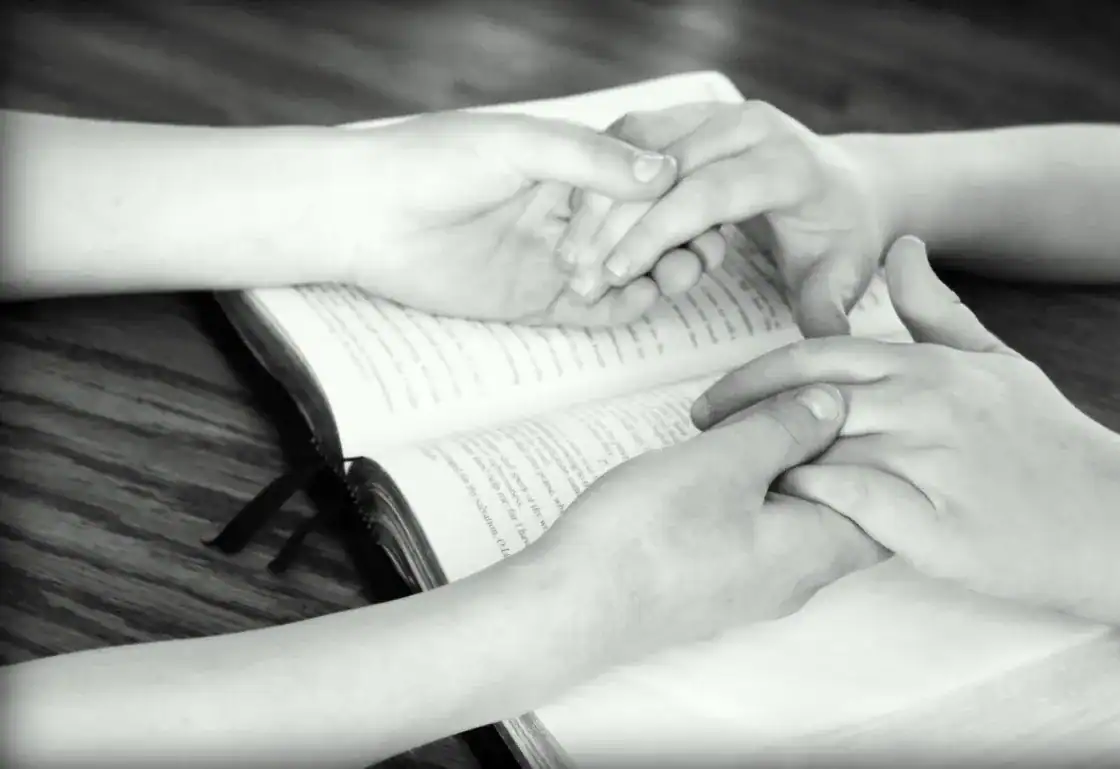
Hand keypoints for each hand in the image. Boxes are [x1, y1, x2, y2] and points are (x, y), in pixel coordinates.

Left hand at [337, 111, 678, 324]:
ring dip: (660, 273)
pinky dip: (626, 307)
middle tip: (702, 249)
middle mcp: (569, 212)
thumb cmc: (432, 161)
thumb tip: (664, 172)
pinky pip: (594, 311)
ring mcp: (555, 258)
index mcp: (569, 165)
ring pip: (628, 272)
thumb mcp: (520, 145)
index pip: (642, 183)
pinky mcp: (535, 300)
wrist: (364, 215)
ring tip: (680, 273)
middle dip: (678, 240)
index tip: (704, 205)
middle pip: (645, 231)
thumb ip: (591, 160)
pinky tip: (644, 297)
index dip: (677, 197)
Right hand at [532, 383, 888, 652]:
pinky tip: (722, 460)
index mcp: (814, 551)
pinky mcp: (714, 584)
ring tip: (757, 422)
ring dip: (786, 470)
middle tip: (803, 402)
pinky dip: (756, 492)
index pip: (887, 506)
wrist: (571, 605)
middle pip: (843, 510)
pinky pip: (759, 533)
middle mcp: (795, 580)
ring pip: (797, 520)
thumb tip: (835, 405)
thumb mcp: (726, 460)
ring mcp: (752, 587)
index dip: (880, 450)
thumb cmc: (650, 535)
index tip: (854, 402)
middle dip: (832, 454)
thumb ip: (788, 428)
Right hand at [555, 101, 885, 335]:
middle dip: (612, 222)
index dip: (655, 233)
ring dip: (596, 199)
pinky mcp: (690, 115)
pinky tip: (578, 226)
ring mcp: (716, 113)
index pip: (707, 194)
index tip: (615, 274)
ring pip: (636, 145)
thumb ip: (829, 307)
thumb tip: (825, 340)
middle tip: (575, 274)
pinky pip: (631, 139)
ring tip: (569, 256)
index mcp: (787, 163)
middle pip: (661, 168)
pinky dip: (600, 179)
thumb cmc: (840, 236)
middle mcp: (749, 126)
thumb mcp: (843, 274)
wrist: (844, 185)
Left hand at [689, 236, 1119, 610]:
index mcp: (929, 365)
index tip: (710, 401)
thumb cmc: (1049, 442)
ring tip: (719, 486)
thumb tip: (901, 246)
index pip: (815, 359)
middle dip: (737, 418)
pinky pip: (852, 508)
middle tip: (695, 439)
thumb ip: (937, 309)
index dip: (751, 378)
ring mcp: (933, 463)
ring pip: (820, 451)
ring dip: (763, 466)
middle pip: (803, 401)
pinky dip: (810, 508)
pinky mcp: (939, 525)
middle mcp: (926, 404)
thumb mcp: (996, 362)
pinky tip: (779, 521)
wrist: (1119, 519)